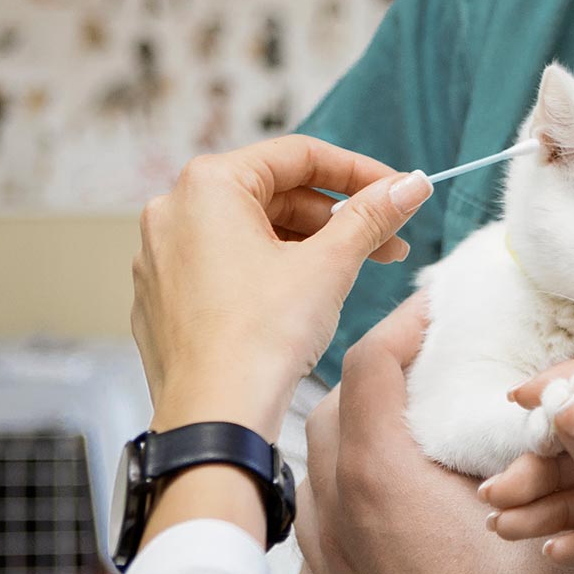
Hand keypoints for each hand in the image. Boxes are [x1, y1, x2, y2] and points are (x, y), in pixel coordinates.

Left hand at [131, 134, 431, 440]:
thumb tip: (411, 186)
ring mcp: (162, 257)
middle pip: (275, 193)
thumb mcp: (330, 266)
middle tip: (388, 242)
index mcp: (208, 185)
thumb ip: (372, 216)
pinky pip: (226, 266)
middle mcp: (173, 211)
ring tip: (355, 272)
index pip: (299, 155)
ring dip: (308, 245)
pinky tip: (305, 300)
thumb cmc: (261, 337)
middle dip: (337, 217)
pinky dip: (270, 271)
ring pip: (251, 231)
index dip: (360, 172)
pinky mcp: (164, 298)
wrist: (214, 417)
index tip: (399, 193)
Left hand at [290, 296, 573, 573]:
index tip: (429, 316)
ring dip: (352, 446)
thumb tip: (512, 393)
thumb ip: (497, 435)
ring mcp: (324, 567)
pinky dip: (344, 513)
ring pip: (316, 475)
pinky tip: (383, 521)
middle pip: (332, 411)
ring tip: (402, 444)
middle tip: (421, 376)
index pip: (369, 365)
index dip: (401, 326)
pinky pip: (318, 539)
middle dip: (372, 382)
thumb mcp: (529, 494)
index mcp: (381, 476)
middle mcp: (336, 517)